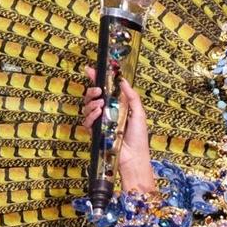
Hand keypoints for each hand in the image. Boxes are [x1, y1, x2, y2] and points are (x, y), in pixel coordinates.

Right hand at [80, 66, 154, 193]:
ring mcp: (99, 122)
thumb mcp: (139, 113)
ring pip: (87, 107)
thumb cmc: (139, 137)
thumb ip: (131, 97)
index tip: (91, 70)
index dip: (96, 79)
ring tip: (100, 104)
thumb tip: (122, 81)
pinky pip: (86, 121)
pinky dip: (90, 115)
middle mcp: (106, 113)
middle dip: (92, 91)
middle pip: (92, 97)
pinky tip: (98, 113)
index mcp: (117, 106)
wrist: (134, 157)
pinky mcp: (95, 133)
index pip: (105, 90)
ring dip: (92, 102)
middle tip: (98, 91)